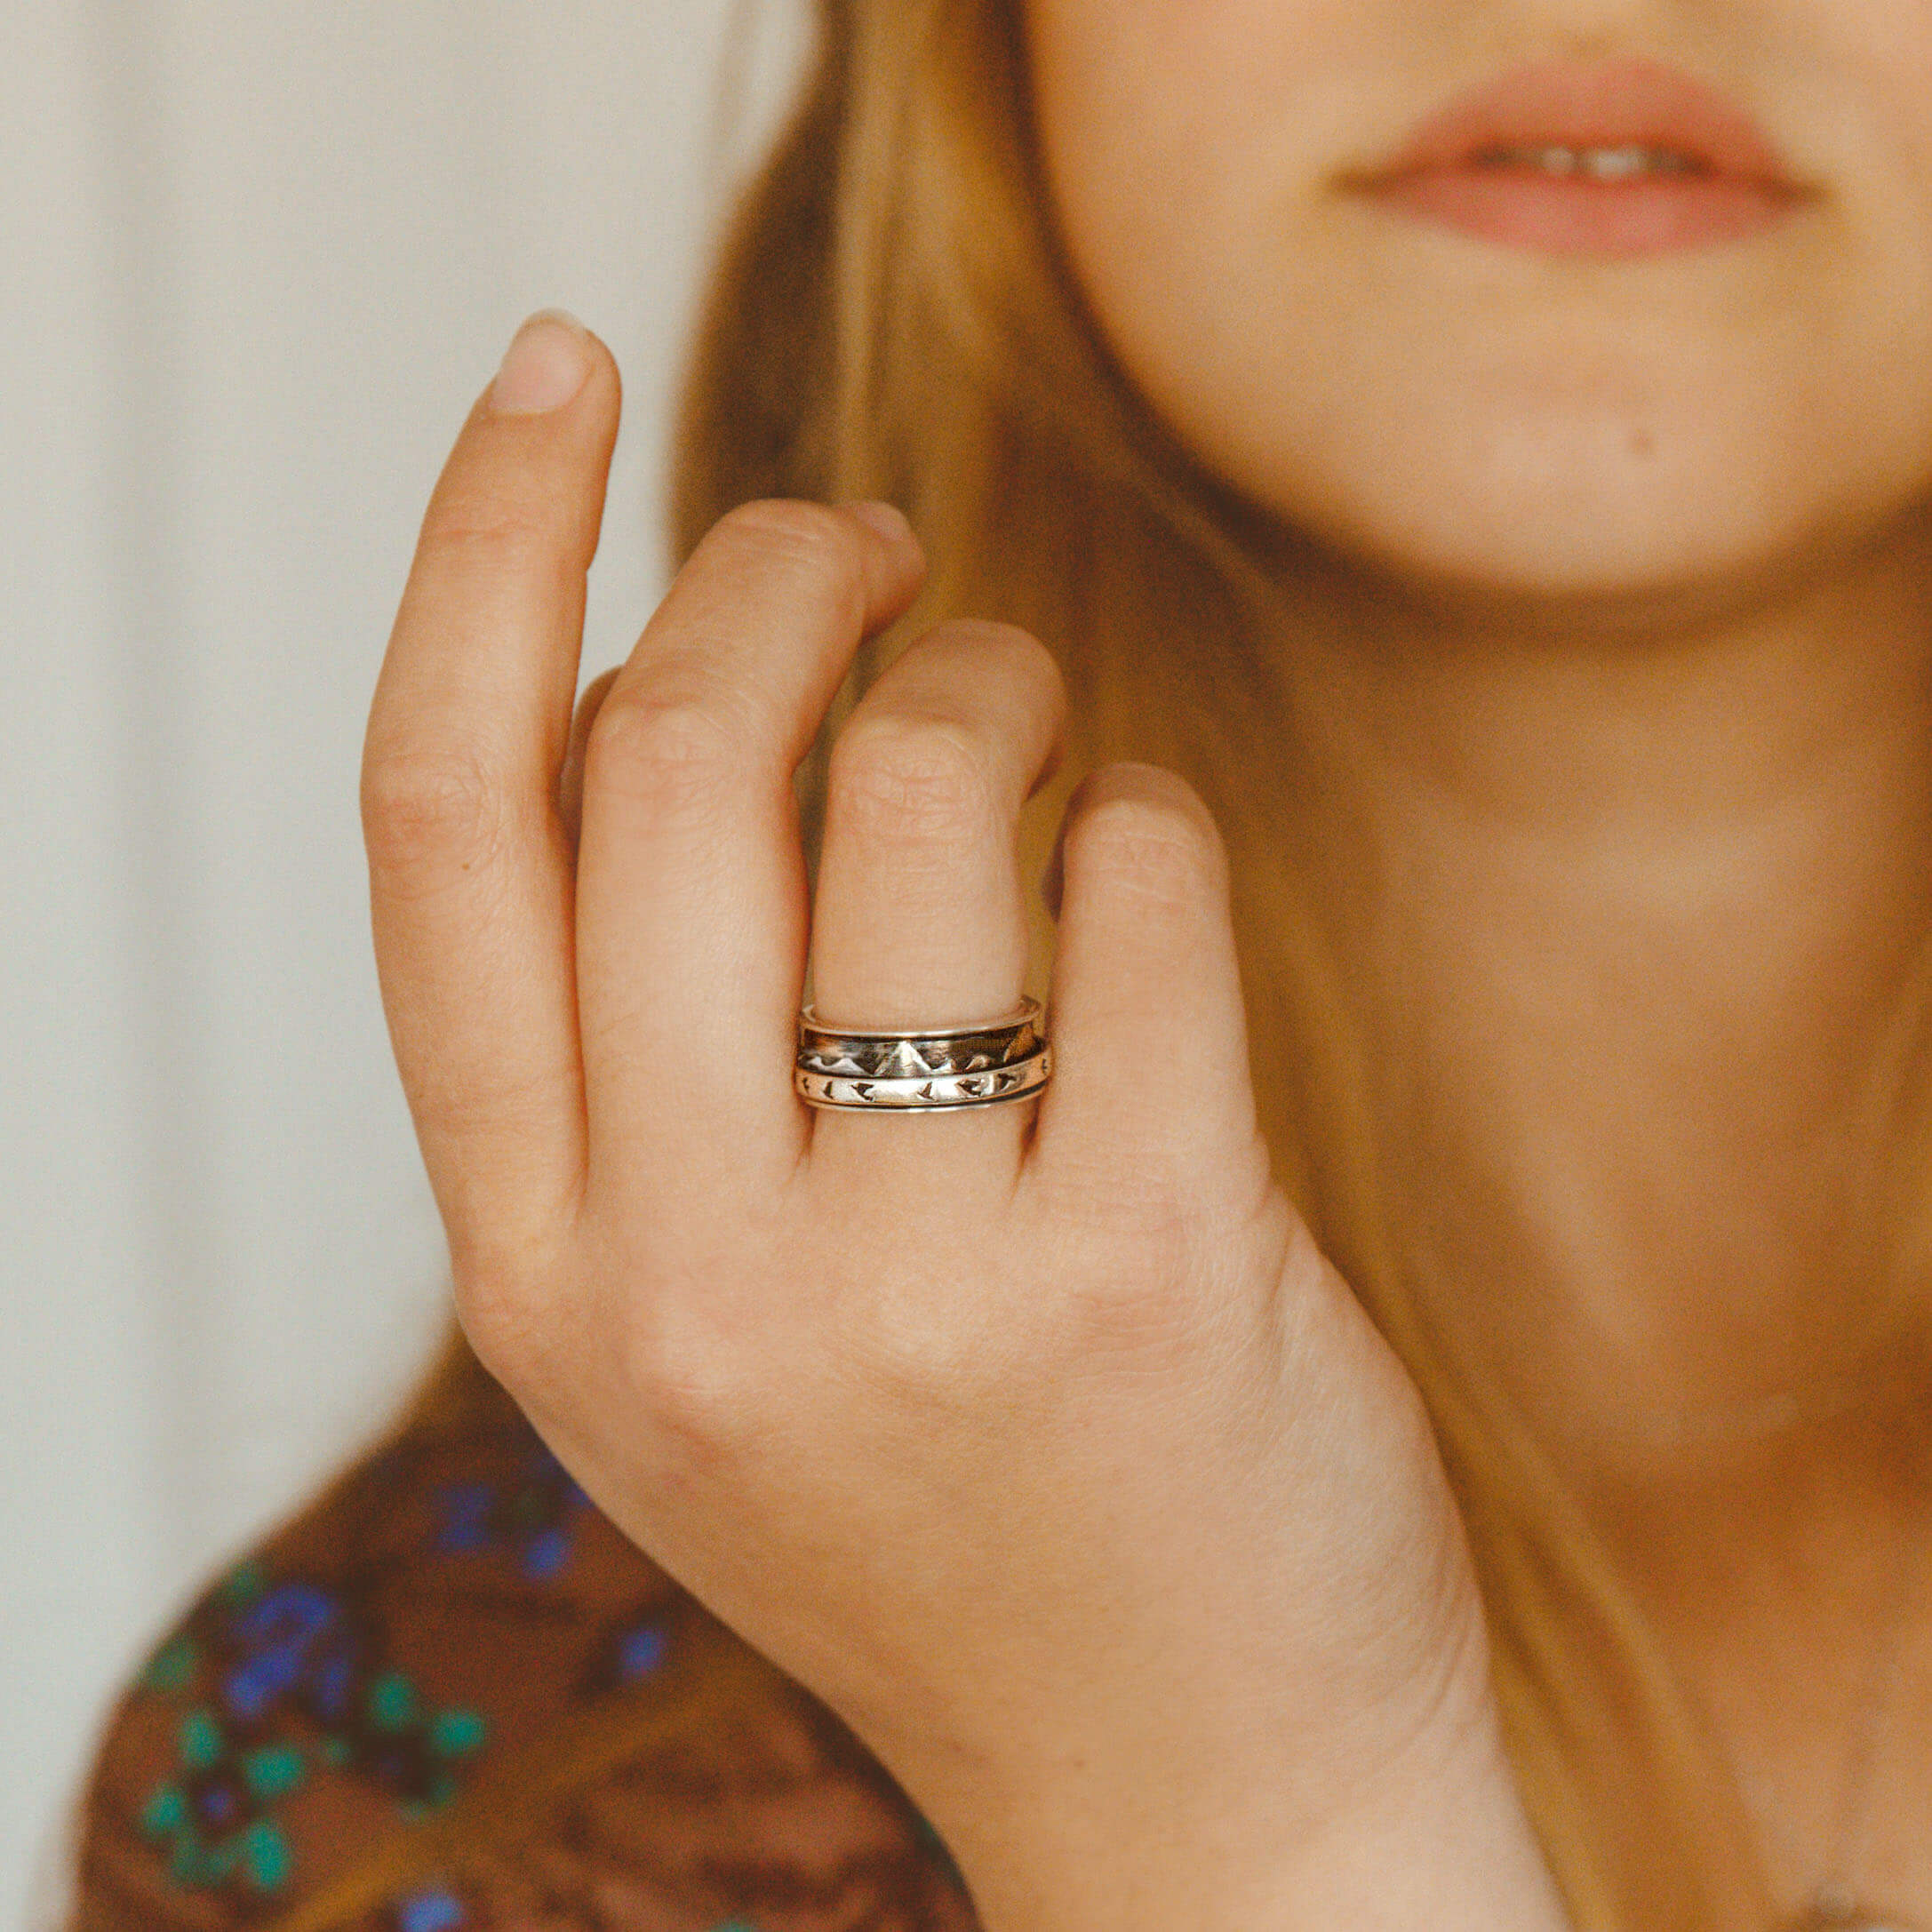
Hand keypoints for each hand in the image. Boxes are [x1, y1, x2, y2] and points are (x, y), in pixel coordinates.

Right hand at [362, 314, 1565, 1929]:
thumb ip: (646, 1044)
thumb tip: (689, 677)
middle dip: (777, 570)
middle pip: (673, 754)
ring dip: (986, 678)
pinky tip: (1143, 873)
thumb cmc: (951, 1509)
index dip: (480, 558)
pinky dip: (1144, 816)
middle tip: (870, 547)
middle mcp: (685, 1280)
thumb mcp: (709, 1315)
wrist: (1185, 1785)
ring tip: (1029, 722)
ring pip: (908, 784)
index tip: (546, 380)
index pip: (440, 825)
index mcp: (540, 1269)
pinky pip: (1132, 883)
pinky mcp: (1151, 1268)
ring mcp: (913, 1286)